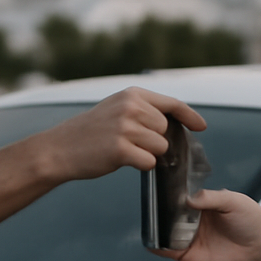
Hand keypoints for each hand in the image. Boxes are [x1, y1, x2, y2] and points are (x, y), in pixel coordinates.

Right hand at [36, 87, 205, 181]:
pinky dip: (140, 165)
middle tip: (130, 142)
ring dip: (147, 154)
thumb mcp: (115, 108)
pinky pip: (148, 162)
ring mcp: (126, 127)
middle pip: (166, 130)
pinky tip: (120, 160)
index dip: (190, 116)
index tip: (201, 127)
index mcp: (132, 94)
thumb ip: (142, 110)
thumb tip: (174, 124)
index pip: (171, 103)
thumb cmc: (90, 132)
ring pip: (160, 147)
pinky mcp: (121, 149)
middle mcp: (131, 107)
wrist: (59, 148)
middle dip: (155, 140)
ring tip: (123, 150)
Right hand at [157, 188, 260, 260]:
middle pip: (170, 216)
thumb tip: (188, 198)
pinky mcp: (190, 255)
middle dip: (160, 212)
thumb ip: (209, 197)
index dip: (170, 196)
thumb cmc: (252, 221)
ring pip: (166, 233)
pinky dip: (159, 247)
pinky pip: (170, 251)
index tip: (160, 192)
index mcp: (203, 205)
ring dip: (157, 229)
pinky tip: (154, 241)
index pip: (180, 199)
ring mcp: (191, 238)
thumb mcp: (232, 201)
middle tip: (153, 208)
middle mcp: (194, 221)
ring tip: (151, 223)